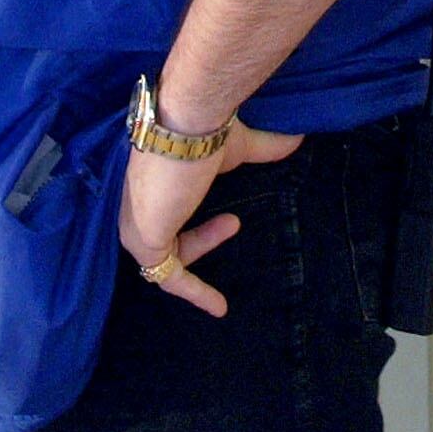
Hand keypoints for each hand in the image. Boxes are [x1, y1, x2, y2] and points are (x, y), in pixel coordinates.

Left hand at [118, 124, 303, 317]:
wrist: (184, 126)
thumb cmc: (203, 132)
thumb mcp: (236, 147)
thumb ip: (262, 149)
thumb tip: (297, 140)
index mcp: (151, 184)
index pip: (165, 212)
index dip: (192, 226)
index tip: (228, 223)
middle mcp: (135, 206)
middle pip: (162, 238)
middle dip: (199, 239)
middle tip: (235, 221)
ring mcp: (135, 224)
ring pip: (164, 257)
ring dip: (201, 249)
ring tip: (235, 224)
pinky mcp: (143, 242)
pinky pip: (166, 276)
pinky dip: (193, 291)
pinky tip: (219, 305)